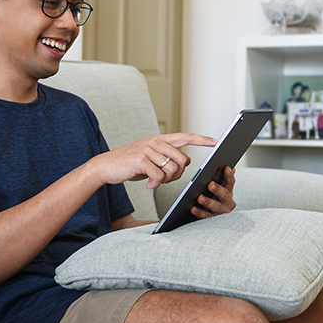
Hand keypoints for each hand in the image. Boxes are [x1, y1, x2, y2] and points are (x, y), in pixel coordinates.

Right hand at [97, 132, 216, 189]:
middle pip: (182, 159)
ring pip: (172, 169)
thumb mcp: (150, 157)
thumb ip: (166, 157)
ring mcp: (147, 149)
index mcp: (159, 139)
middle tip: (165, 179)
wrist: (106, 166)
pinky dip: (155, 184)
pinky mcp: (140, 160)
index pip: (185, 136)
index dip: (201, 139)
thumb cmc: (131, 164)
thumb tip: (185, 163)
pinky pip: (159, 176)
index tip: (216, 141)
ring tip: (154, 182)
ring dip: (166, 180)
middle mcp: (155, 142)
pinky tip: (148, 185)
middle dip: (178, 174)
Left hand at [192, 166, 236, 218]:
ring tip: (200, 198)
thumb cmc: (215, 198)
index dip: (229, 175)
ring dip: (208, 202)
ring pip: (216, 207)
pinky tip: (193, 208)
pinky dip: (200, 212)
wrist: (214, 220)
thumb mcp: (221, 188)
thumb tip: (230, 168)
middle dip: (217, 189)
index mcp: (229, 191)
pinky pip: (206, 216)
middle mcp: (227, 202)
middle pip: (224, 194)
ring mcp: (221, 212)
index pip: (231, 182)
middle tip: (210, 184)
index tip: (226, 168)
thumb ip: (224, 178)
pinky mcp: (212, 220)